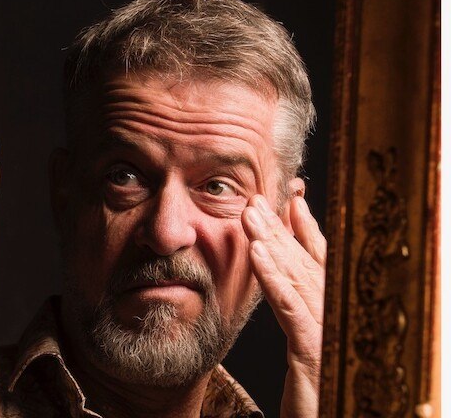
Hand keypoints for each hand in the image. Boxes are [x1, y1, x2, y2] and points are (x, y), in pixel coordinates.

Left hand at [242, 195, 325, 417]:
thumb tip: (284, 273)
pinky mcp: (315, 352)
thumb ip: (298, 305)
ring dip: (272, 243)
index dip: (305, 229)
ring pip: (298, 278)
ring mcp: (329, 331)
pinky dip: (274, 279)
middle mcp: (335, 314)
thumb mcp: (307, 342)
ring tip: (251, 216)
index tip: (290, 199)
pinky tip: (256, 255)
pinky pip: (291, 309)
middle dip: (281, 228)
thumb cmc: (316, 386)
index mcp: (332, 311)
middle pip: (306, 263)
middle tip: (256, 199)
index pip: (319, 262)